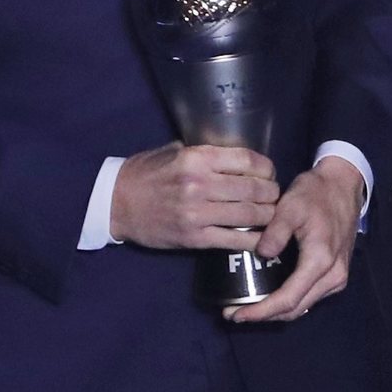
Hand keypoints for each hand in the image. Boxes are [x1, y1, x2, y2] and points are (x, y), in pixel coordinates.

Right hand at [110, 143, 277, 249]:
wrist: (116, 203)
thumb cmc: (146, 173)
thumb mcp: (173, 151)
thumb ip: (203, 154)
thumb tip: (236, 158)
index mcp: (196, 158)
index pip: (246, 160)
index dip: (266, 167)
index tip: (269, 173)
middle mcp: (199, 184)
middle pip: (253, 189)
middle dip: (271, 193)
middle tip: (275, 196)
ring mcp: (197, 213)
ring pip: (249, 215)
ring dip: (268, 216)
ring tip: (272, 215)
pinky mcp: (194, 238)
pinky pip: (234, 239)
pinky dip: (253, 240)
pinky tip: (261, 238)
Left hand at [224, 155, 362, 323]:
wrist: (343, 185)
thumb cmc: (316, 193)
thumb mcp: (290, 205)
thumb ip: (276, 232)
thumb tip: (261, 254)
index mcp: (321, 261)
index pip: (288, 298)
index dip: (261, 311)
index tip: (235, 314)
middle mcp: (333, 277)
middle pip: (295, 309)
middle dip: (264, 315)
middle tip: (234, 314)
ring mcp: (337, 278)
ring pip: (303, 306)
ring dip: (275, 311)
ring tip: (246, 307)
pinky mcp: (336, 275)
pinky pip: (309, 296)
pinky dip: (288, 301)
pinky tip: (268, 295)